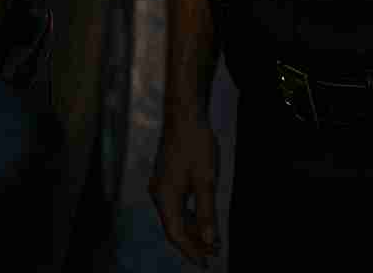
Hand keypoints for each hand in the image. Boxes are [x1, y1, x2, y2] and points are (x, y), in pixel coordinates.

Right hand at [148, 119, 220, 267]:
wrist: (184, 114)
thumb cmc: (195, 143)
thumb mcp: (205, 180)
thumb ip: (206, 212)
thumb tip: (208, 240)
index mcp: (165, 195)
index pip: (176, 233)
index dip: (191, 251)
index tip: (206, 264)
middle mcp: (158, 191)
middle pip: (174, 226)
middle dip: (193, 242)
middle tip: (214, 253)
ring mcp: (160, 183)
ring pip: (174, 215)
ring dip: (192, 227)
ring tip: (212, 238)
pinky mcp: (165, 176)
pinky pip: (175, 203)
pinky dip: (188, 213)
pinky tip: (201, 216)